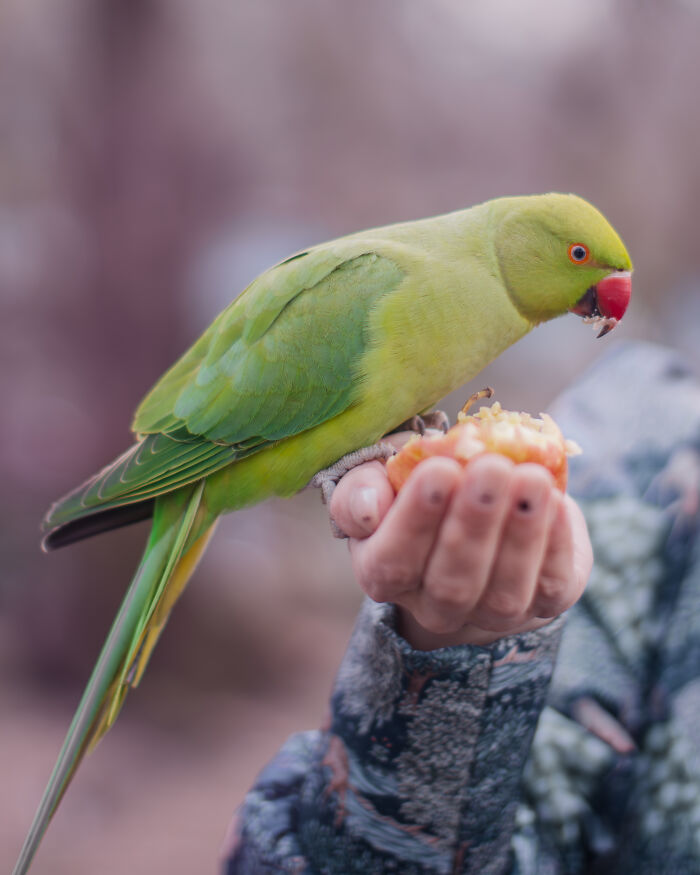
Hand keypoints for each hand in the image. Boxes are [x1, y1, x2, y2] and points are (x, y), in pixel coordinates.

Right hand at [329, 437, 591, 649]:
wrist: (475, 511)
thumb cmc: (419, 490)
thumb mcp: (379, 479)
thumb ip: (359, 489)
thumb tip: (368, 510)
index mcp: (382, 573)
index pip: (393, 560)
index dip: (416, 519)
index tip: (439, 469)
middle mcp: (433, 606)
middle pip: (452, 582)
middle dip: (474, 523)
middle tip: (491, 468)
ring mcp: (491, 612)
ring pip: (505, 591)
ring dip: (521, 533)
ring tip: (532, 478)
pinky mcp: (544, 603)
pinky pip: (552, 585)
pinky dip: (558, 544)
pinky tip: (557, 501)